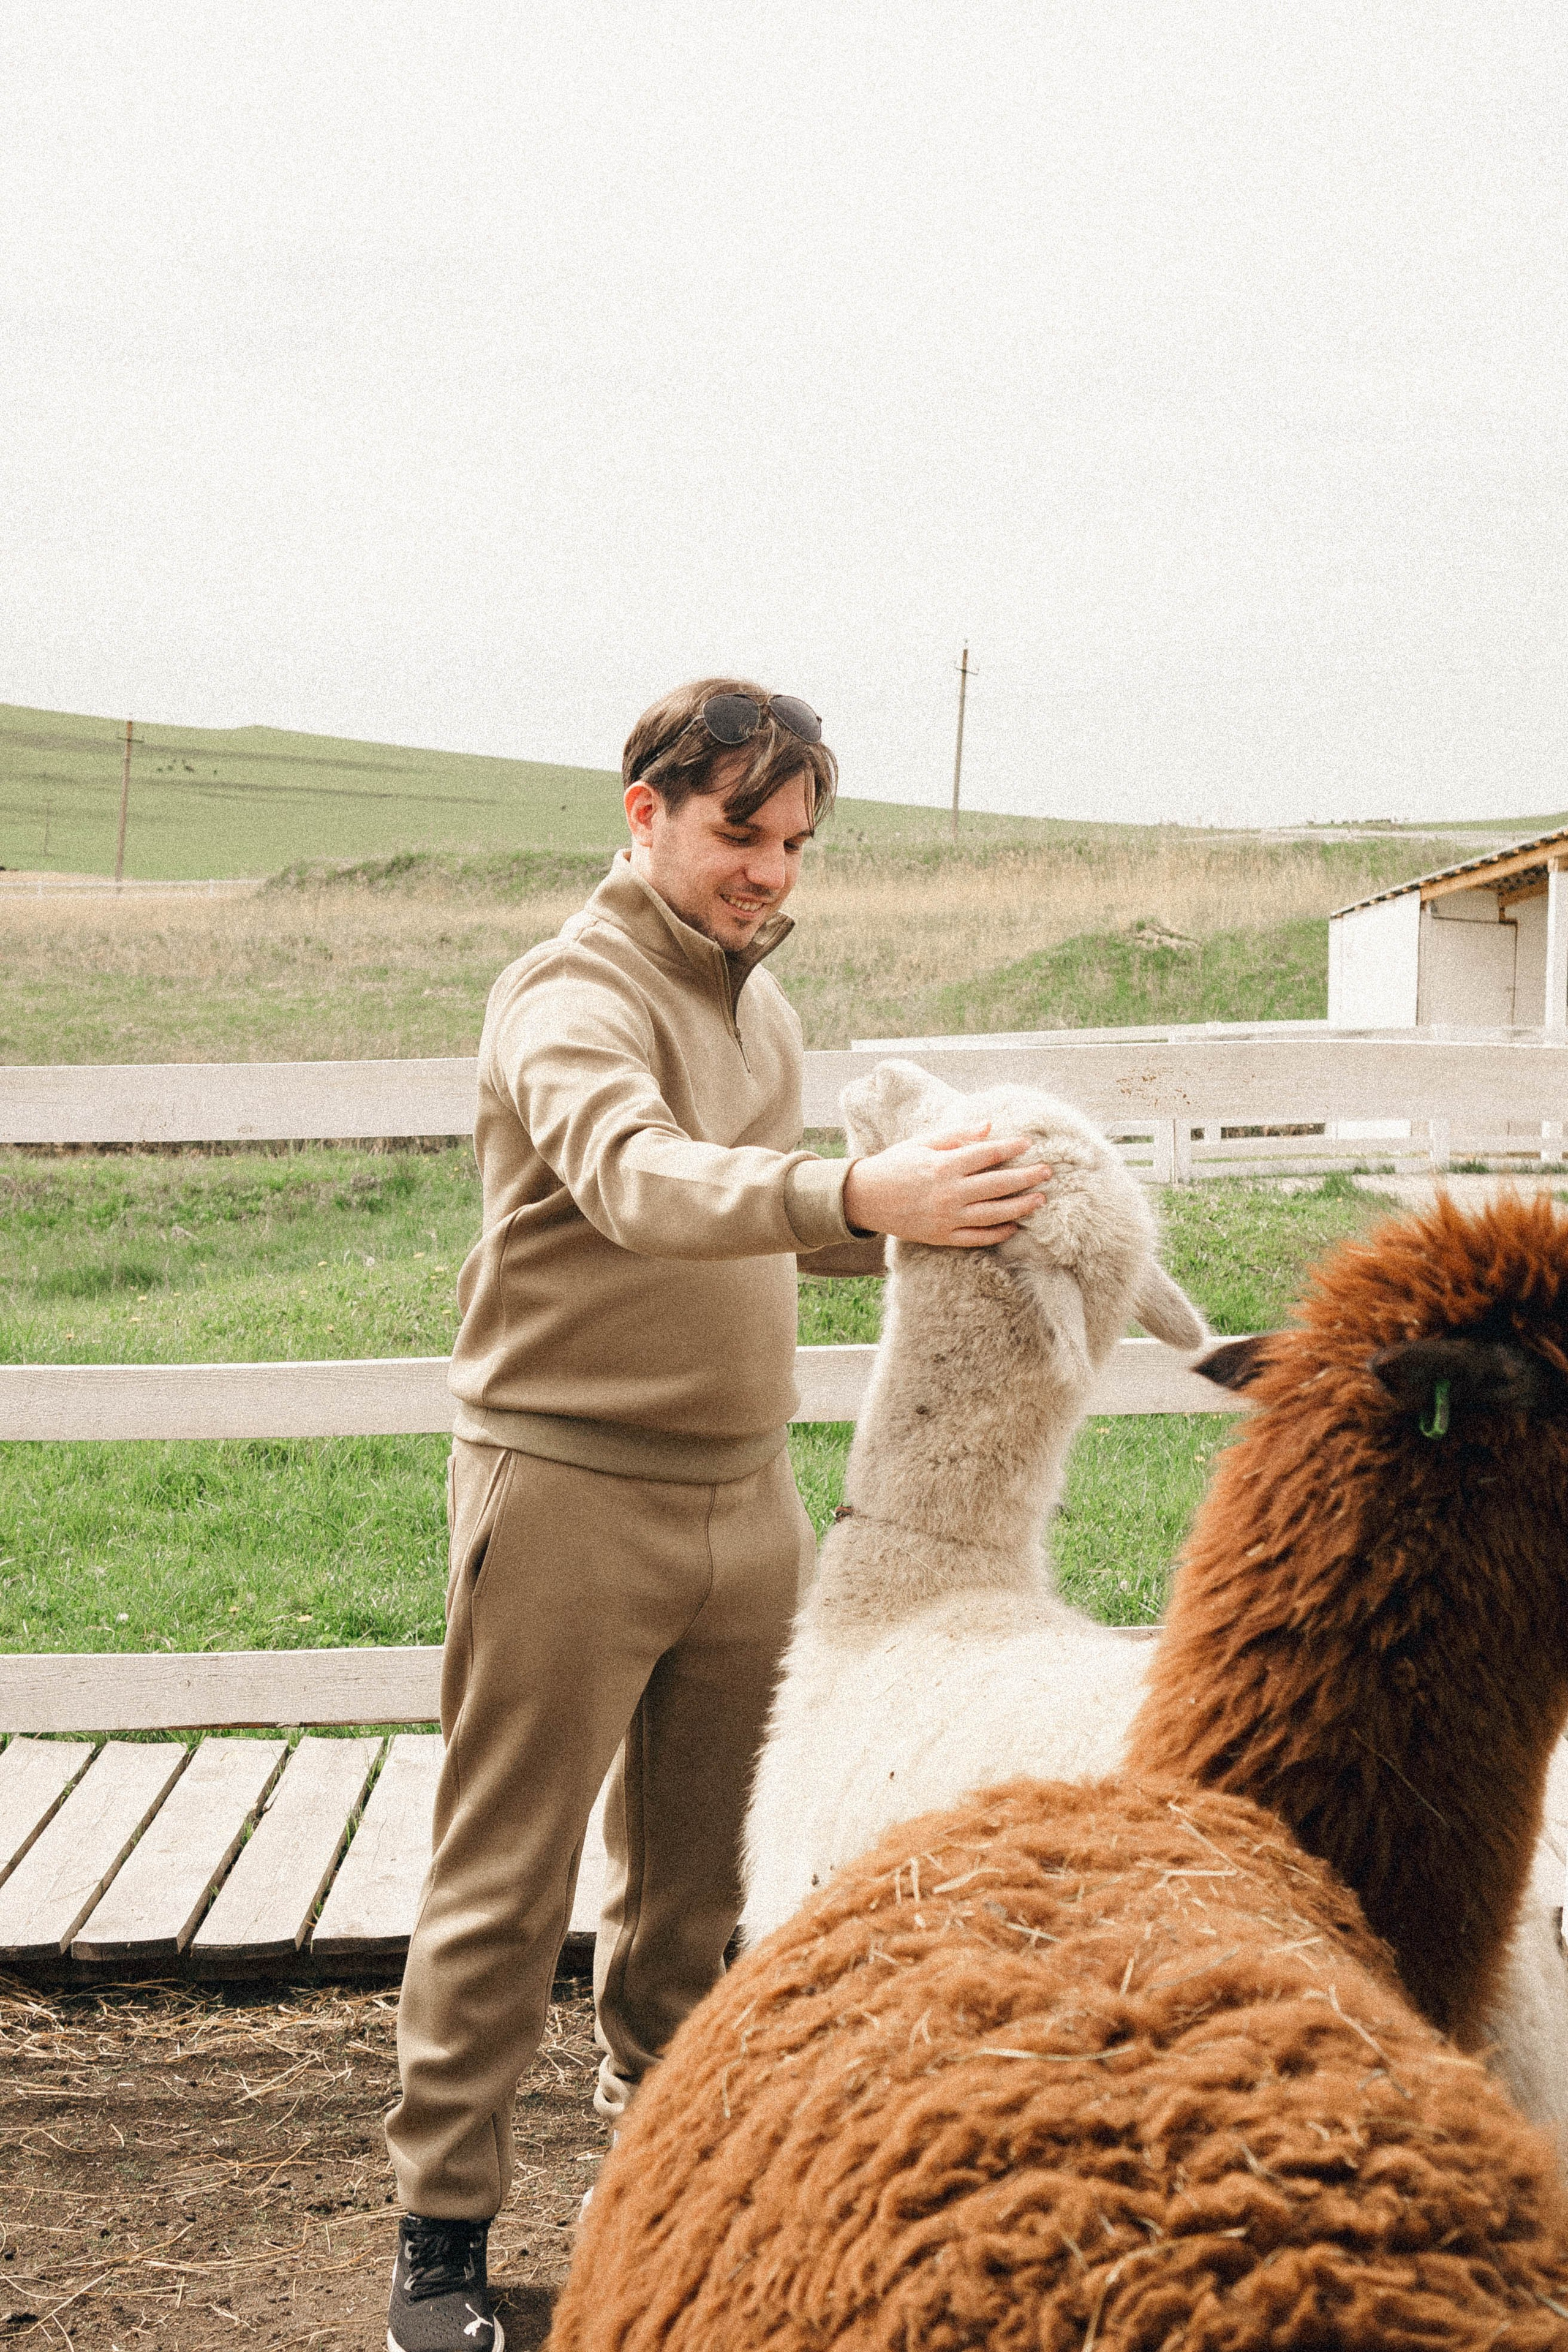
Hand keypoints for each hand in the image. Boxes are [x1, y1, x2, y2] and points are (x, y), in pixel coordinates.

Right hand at [842, 1123, 1052, 1247]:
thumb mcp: (922, 1143)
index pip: (987, 1155)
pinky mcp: (942, 1236)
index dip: (1010, 1148)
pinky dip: (998, 1233)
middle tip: (1047, 1172)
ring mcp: (947, 1218)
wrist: (865, 1198)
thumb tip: (989, 1127)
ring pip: (993, 1214)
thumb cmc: (895, 1165)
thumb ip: (957, 1135)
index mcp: (943, 1166)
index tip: (1028, 1143)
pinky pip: (977, 1238)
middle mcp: (948, 1193)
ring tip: (1040, 1200)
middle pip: (998, 1185)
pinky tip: (1015, 1226)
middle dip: (1026, 1177)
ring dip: (1020, 1207)